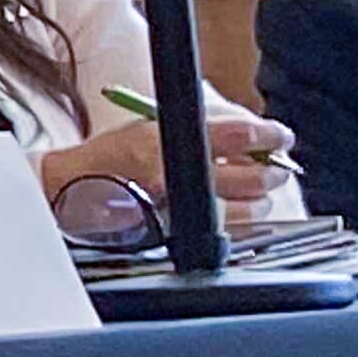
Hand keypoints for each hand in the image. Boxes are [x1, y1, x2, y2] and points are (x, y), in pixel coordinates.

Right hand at [41, 109, 293, 222]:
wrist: (77, 190)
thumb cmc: (113, 155)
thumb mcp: (149, 125)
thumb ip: (198, 127)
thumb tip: (249, 132)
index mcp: (166, 138)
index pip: (237, 135)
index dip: (268, 134)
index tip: (281, 135)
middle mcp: (174, 174)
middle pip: (251, 175)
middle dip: (272, 170)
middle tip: (276, 164)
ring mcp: (179, 207)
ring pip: (249, 207)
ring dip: (261, 197)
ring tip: (257, 188)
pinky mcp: (183, 231)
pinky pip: (232, 228)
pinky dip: (243, 217)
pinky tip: (238, 206)